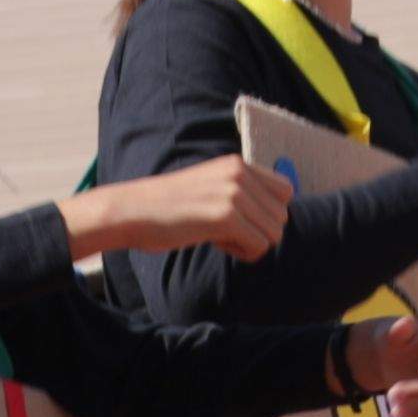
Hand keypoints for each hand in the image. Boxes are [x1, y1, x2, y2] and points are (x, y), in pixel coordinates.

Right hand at [58, 157, 290, 264]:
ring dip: (250, 244)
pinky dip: (242, 253)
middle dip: (259, 232)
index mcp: (238, 163)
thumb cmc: (167, 208)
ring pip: (274, 233)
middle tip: (227, 233)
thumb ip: (241, 194)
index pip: (286, 191)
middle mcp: (240, 173)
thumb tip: (277, 220)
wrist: (132, 211)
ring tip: (220, 238)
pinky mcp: (226, 216)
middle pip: (282, 216)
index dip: (267, 213)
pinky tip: (216, 244)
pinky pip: (259, 246)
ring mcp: (234, 193)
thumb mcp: (209, 188)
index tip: (238, 220)